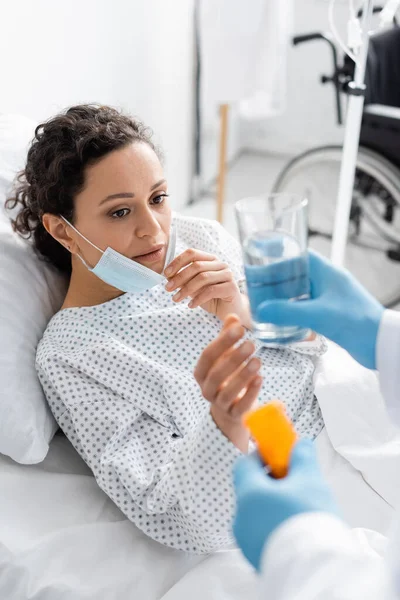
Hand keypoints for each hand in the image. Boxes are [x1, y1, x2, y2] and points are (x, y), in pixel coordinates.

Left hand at [165, 249, 250, 326]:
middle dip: (179, 277)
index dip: (177, 262)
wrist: (230, 311)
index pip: (192, 253)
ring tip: (176, 298)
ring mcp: (227, 275)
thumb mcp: (194, 287)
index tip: (166, 274)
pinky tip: (190, 305)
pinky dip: (198, 298)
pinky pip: (211, 291)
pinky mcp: (231, 287)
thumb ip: (184, 279)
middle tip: (168, 288)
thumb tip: (167, 275)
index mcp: (211, 260)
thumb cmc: (212, 297)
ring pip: (203, 277)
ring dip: (186, 289)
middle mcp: (220, 264)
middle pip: (196, 266)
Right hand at [194, 315, 261, 451]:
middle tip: (251, 344)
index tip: (239, 328)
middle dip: (234, 358)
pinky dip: (250, 393)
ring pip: (228, 392)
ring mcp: (219, 404)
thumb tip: (233, 316)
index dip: (222, 342)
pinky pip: (241, 406)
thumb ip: (227, 338)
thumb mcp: (224, 357)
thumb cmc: (226, 378)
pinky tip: (260, 379)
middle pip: (217, 374)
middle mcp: (206, 389)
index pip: (207, 356)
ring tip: (258, 360)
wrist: (229, 413)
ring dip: (243, 375)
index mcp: (201, 373)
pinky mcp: (233, 416)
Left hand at [233, 440, 337, 570]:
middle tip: (294, 481)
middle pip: (250, 489)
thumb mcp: (310, 480)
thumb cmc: (308, 521)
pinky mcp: (256, 557)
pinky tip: (295, 527)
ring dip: (273, 505)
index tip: (277, 455)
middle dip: (271, 482)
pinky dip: (274, 525)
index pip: (244, 465)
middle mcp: (241, 517)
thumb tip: (301, 444)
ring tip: (298, 506)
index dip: (260, 456)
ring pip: (256, 512)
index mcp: (248, 494)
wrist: (315, 568)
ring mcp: (246, 540)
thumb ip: (303, 457)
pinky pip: (261, 533)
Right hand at [256, 251, 383, 368]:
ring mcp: (330, 298)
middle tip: (258, 287)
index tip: (262, 264)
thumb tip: (262, 310)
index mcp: (327, 273)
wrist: (380, 343)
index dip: (280, 259)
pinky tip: (282, 319)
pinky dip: (293, 311)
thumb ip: (287, 312)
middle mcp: (328, 282)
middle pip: (297, 275)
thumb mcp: (317, 315)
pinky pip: (307, 308)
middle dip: (277, 281)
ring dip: (283, 297)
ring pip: (301, 292)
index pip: (300, 256)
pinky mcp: (331, 314)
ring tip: (265, 303)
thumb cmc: (356, 322)